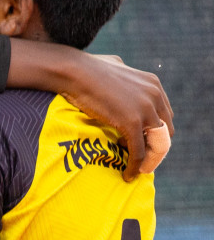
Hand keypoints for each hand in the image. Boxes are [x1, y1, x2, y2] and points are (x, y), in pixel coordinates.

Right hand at [17, 45, 172, 178]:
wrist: (73, 71)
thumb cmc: (85, 67)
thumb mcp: (114, 65)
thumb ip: (124, 73)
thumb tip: (119, 70)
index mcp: (153, 85)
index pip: (164, 115)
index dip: (155, 132)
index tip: (143, 142)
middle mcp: (154, 97)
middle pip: (165, 131)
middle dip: (155, 146)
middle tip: (141, 158)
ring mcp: (145, 110)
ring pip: (156, 144)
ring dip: (149, 160)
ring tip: (137, 169)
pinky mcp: (132, 123)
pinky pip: (139, 151)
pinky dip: (135, 166)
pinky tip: (128, 174)